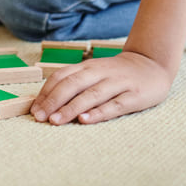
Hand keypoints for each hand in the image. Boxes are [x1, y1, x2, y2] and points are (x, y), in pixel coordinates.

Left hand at [30, 51, 173, 124]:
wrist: (152, 64)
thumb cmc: (116, 73)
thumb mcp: (94, 71)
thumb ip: (75, 82)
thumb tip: (48, 101)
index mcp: (88, 66)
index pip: (62, 76)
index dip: (46, 92)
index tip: (34, 109)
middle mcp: (100, 73)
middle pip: (73, 84)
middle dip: (53, 101)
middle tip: (39, 117)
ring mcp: (117, 83)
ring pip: (91, 95)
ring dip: (71, 108)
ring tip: (56, 121)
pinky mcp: (133, 96)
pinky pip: (114, 105)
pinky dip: (98, 113)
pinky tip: (85, 120)